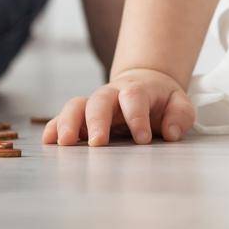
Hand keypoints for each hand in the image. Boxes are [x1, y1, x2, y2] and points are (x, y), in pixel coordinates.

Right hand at [45, 67, 194, 146]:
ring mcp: (93, 104)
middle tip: (99, 143)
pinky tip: (49, 141)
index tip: (143, 139)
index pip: (134, 98)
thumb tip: (170, 133)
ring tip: (65, 143)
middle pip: (99, 100)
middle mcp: (111, 95)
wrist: (144, 85)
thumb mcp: (179, 104)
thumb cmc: (161, 101)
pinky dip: (54, 127)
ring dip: (69, 123)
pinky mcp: (81, 117)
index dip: (137, 117)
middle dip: (98, 121)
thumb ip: (180, 115)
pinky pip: (63, 118)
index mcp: (136, 90)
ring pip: (76, 106)